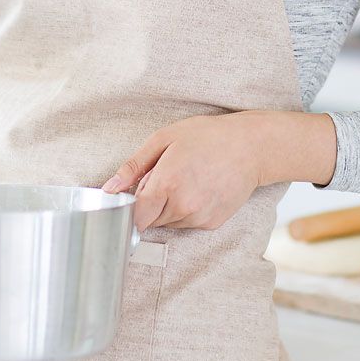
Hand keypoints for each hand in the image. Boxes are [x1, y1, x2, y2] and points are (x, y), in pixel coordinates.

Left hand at [101, 110, 284, 232]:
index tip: (135, 195)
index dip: (132, 207)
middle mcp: (183, 207)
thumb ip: (133, 166)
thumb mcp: (164, 139)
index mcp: (167, 185)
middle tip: (167, 175)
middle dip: (151, 202)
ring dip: (169, 207)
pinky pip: (187, 223)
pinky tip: (199, 188)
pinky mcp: (212, 223)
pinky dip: (187, 210)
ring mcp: (199, 218)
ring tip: (186, 179)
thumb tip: (109, 188)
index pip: (135, 217)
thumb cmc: (207, 137)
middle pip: (150, 220)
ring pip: (169, 223)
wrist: (250, 147)